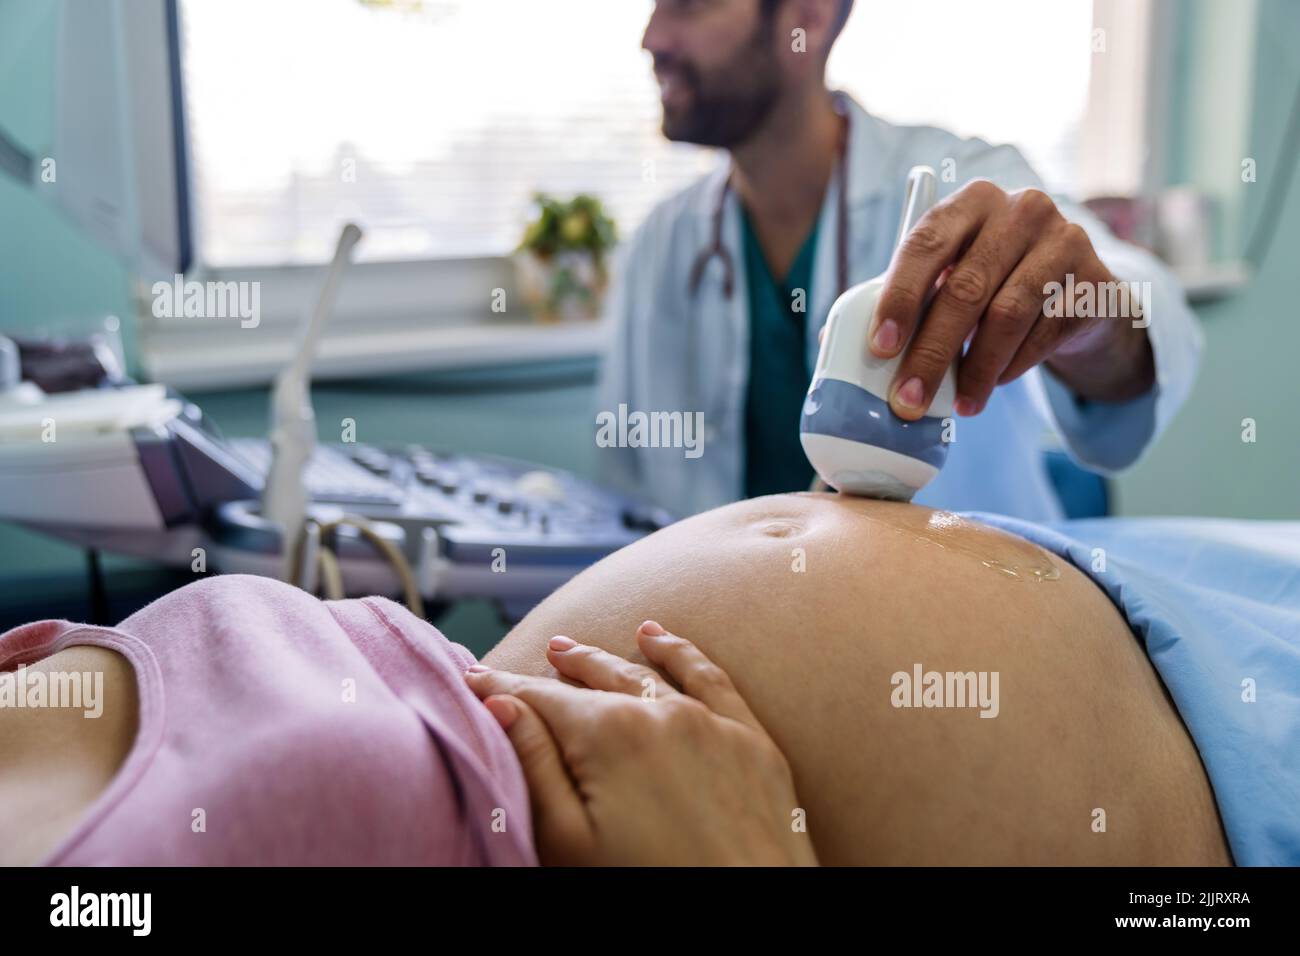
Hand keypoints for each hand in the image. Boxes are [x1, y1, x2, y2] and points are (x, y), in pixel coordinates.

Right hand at [464, 622, 817, 866]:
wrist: (753, 924)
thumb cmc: (650, 892)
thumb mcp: (570, 844)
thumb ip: (535, 767)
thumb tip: (502, 705)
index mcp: (609, 735)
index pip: (542, 698)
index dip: (504, 690)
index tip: (473, 680)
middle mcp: (662, 713)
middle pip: (593, 679)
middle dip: (554, 670)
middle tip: (519, 666)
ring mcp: (712, 723)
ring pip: (646, 673)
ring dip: (604, 660)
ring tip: (570, 649)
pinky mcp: (752, 741)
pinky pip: (712, 678)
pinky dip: (681, 652)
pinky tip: (658, 639)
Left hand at [869, 179, 1154, 418]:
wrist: (1075, 293)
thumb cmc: (994, 284)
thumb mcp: (949, 279)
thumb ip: (905, 300)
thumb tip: (835, 347)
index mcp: (971, 202)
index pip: (925, 245)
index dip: (899, 298)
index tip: (878, 348)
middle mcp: (1022, 209)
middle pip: (965, 288)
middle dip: (930, 352)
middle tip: (908, 399)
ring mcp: (1065, 241)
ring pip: (1007, 316)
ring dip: (974, 371)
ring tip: (956, 406)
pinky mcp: (1095, 281)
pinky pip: (1043, 335)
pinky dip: (1010, 368)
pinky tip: (990, 387)